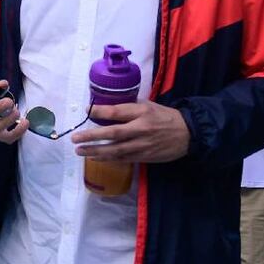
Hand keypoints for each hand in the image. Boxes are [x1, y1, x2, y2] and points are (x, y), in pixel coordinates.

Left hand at [70, 102, 189, 162]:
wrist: (188, 134)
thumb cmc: (165, 116)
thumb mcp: (148, 105)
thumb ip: (129, 107)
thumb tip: (106, 107)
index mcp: (142, 112)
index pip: (117, 112)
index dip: (100, 112)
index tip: (86, 110)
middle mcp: (141, 129)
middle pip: (113, 133)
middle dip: (92, 136)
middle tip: (75, 138)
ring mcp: (142, 145)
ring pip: (115, 150)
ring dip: (96, 151)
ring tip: (80, 151)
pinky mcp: (144, 157)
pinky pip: (123, 159)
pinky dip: (108, 159)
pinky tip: (95, 158)